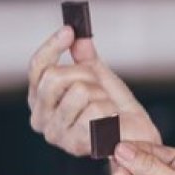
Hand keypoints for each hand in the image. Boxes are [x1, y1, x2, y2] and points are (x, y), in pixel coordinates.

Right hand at [27, 26, 159, 174]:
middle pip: (55, 76)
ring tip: (108, 110)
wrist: (137, 138)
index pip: (37, 68)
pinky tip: (112, 122)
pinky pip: (95, 110)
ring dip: (103, 96)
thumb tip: (79, 34)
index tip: (70, 30)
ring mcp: (56, 133)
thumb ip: (86, 58)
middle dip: (87, 75)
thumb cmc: (116, 110)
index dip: (52, 46)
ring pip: (79, 91)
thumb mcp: (100, 78)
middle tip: (101, 88)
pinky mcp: (74, 144)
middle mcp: (41, 118)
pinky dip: (110, 111)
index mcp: (41, 101)